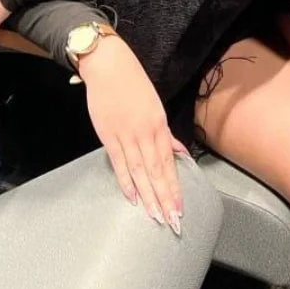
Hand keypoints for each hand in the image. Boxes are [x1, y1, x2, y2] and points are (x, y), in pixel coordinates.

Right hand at [79, 35, 191, 232]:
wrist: (109, 66)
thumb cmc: (133, 84)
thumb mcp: (156, 107)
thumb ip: (166, 134)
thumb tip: (180, 153)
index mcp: (159, 126)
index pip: (169, 165)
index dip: (174, 188)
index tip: (180, 208)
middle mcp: (146, 133)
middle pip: (157, 172)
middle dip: (165, 199)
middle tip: (172, 222)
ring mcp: (127, 136)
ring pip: (140, 172)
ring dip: (149, 196)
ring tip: (156, 216)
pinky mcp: (109, 136)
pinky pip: (119, 163)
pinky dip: (126, 181)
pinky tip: (133, 198)